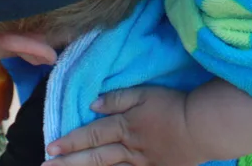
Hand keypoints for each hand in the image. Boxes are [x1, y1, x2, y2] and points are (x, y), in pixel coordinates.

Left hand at [44, 86, 199, 165]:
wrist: (201, 127)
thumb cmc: (172, 105)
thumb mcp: (144, 93)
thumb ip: (118, 98)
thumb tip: (94, 104)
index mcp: (124, 126)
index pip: (91, 134)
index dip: (71, 141)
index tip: (51, 147)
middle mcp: (128, 148)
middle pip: (94, 157)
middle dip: (69, 163)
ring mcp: (141, 163)